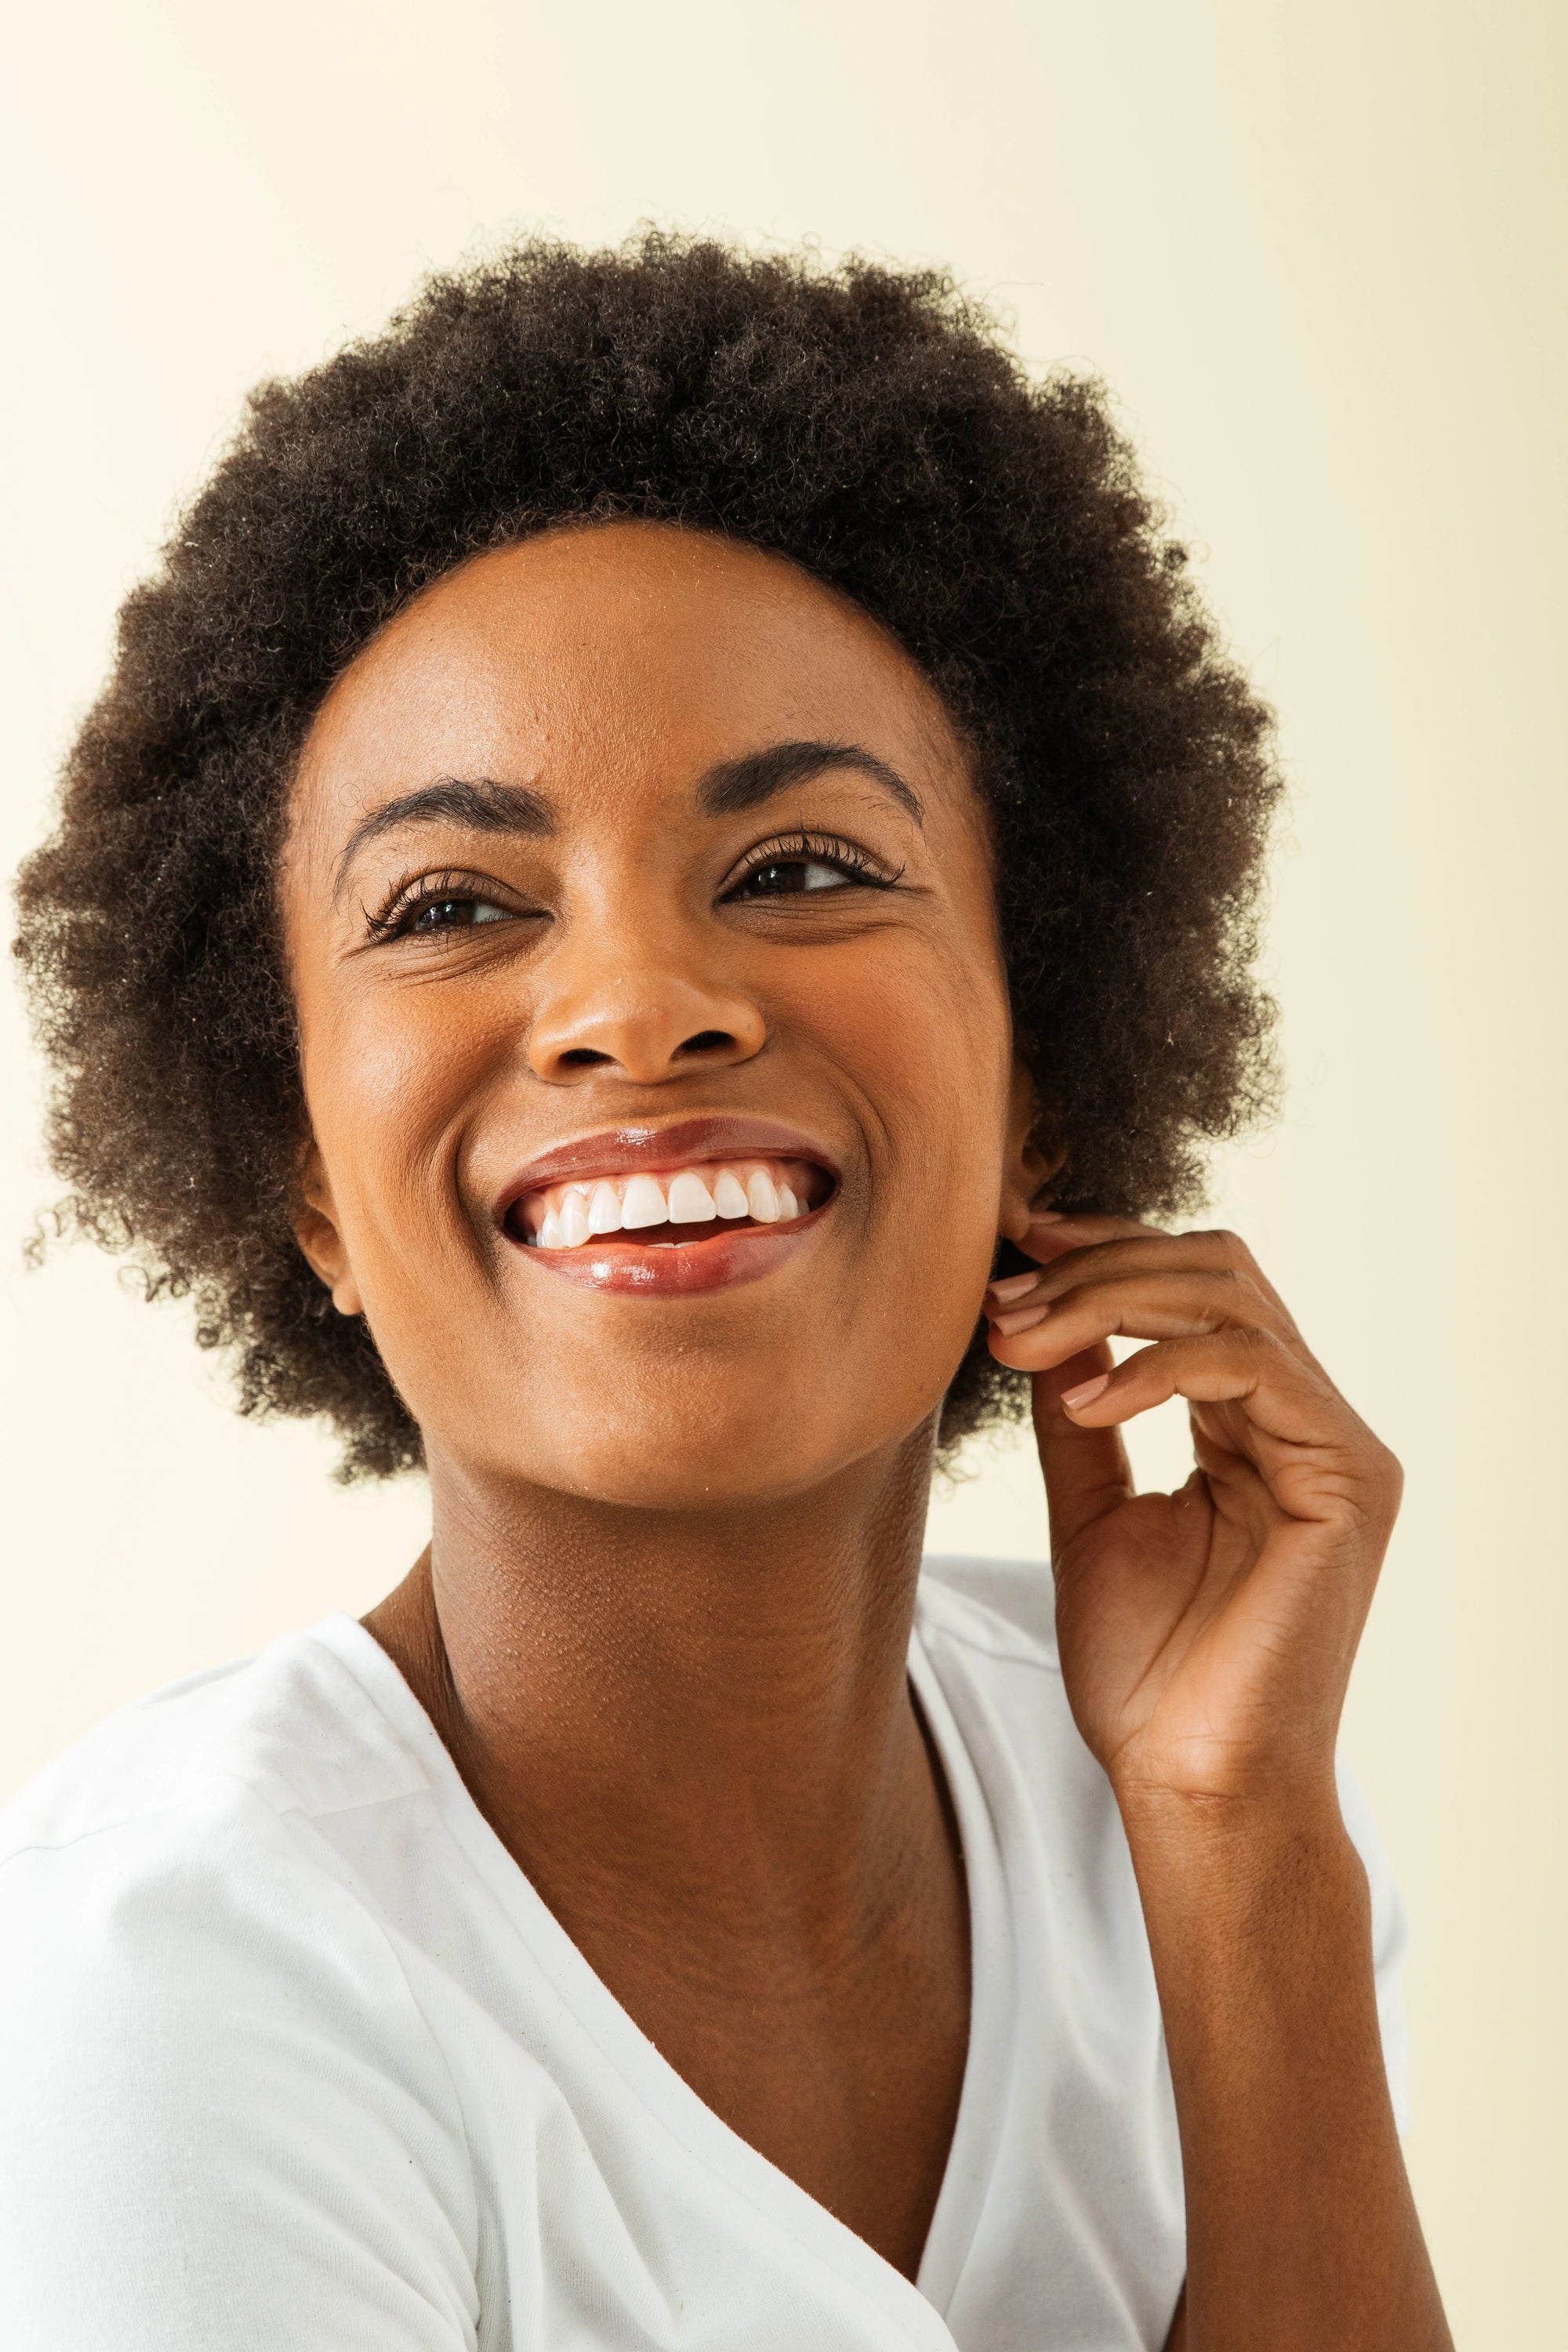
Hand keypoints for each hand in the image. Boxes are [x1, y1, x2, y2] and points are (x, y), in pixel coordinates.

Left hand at [984, 1215, 1401, 1813]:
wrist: (1190, 1784)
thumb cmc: (1147, 1674)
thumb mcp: (1090, 1512)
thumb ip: (1082, 1413)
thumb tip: (1041, 1315)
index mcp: (1255, 1425)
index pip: (1194, 1287)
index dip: (1107, 1251)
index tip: (1015, 1249)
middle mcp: (1307, 1421)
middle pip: (1217, 1270)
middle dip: (1099, 1266)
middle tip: (1007, 1300)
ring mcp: (1338, 1445)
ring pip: (1232, 1299)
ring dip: (1111, 1300)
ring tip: (1023, 1341)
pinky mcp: (1350, 1479)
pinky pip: (1253, 1368)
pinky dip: (1155, 1365)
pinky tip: (1084, 1400)